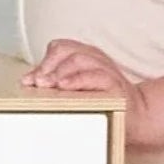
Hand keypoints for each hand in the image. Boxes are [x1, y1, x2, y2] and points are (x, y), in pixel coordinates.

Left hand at [24, 38, 148, 123]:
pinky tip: (64, 86)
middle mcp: (96, 59)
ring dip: (59, 71)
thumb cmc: (100, 101)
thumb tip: (28, 80)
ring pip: (79, 59)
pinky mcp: (116, 85)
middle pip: (66, 50)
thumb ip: (54, 80)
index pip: (60, 47)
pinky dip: (77, 79)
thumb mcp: (74, 88)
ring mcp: (107, 70)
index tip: (28, 81)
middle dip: (47, 66)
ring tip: (47, 85)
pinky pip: (95, 76)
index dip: (43, 61)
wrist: (135, 116)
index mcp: (85, 56)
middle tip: (36, 83)